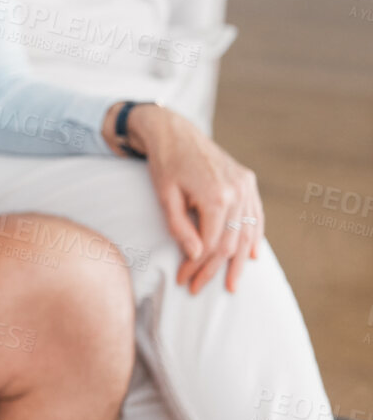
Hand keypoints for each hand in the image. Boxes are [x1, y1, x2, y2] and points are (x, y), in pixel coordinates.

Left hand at [117, 105, 263, 292]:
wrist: (175, 132)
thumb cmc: (165, 164)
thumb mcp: (165, 197)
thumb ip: (180, 227)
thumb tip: (195, 255)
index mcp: (216, 196)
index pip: (211, 244)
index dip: (198, 266)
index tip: (184, 281)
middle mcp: (238, 192)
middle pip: (230, 242)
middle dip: (215, 269)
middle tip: (200, 288)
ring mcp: (246, 186)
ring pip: (247, 231)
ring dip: (238, 260)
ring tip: (231, 283)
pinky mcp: (248, 181)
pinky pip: (255, 215)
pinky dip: (253, 236)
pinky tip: (250, 256)